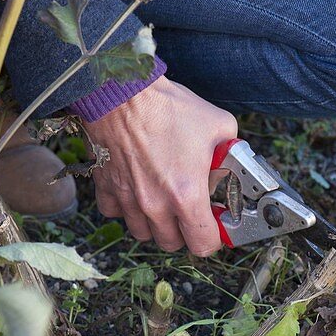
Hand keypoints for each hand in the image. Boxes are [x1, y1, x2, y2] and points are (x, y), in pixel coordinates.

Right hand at [82, 76, 237, 255]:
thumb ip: (229, 157)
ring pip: (143, 233)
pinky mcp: (106, 187)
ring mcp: (128, 198)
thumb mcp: (221, 127)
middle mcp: (155, 204)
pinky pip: (115, 213)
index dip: (213, 238)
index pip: (203, 245)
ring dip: (156, 223)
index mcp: (187, 195)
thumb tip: (228, 171)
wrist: (122, 90)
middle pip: (172, 243)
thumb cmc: (170, 107)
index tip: (214, 225)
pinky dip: (126, 208)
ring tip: (164, 199)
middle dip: (185, 232)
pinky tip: (137, 189)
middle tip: (190, 210)